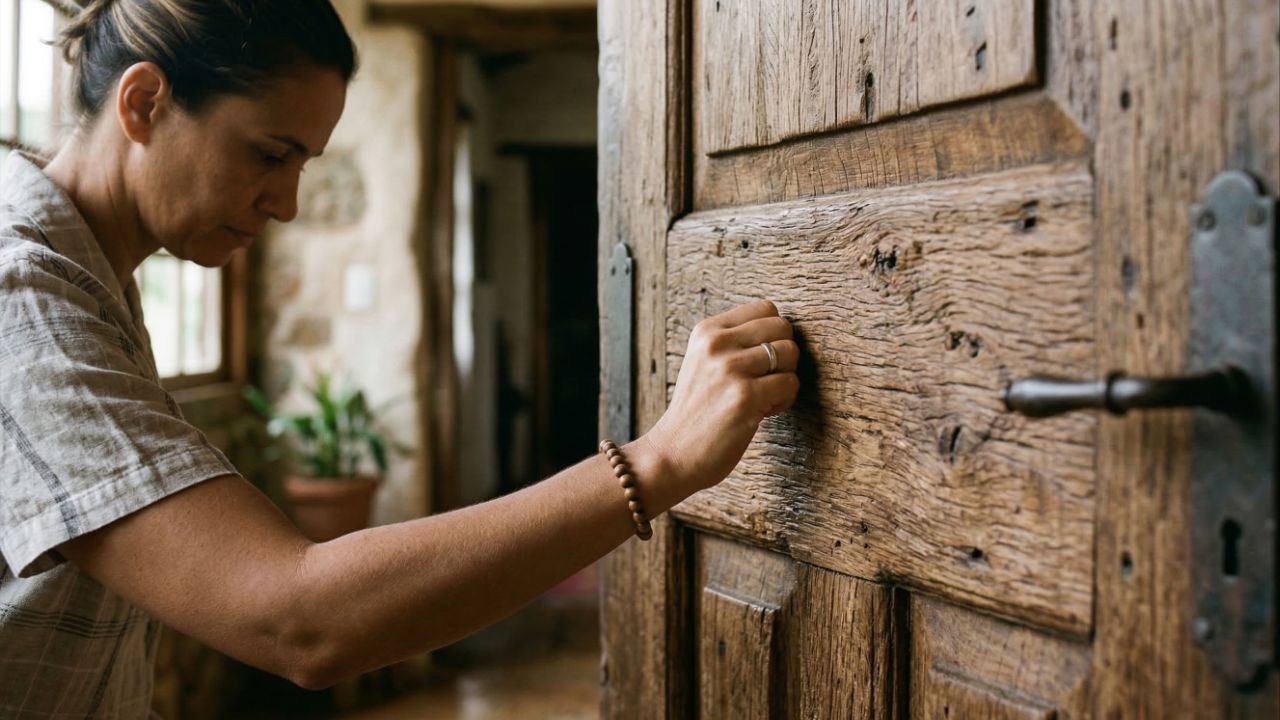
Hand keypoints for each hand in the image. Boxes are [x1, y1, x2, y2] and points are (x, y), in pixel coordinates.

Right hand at [643, 300, 799, 494]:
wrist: (673, 454)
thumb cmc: (696, 412)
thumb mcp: (703, 362)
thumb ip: (734, 342)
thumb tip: (783, 330)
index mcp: (706, 331)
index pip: (765, 308)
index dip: (773, 335)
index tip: (758, 361)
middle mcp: (716, 344)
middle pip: (783, 328)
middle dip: (784, 355)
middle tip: (765, 380)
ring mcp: (730, 369)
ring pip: (790, 354)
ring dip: (785, 379)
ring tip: (763, 397)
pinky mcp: (745, 396)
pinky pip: (790, 384)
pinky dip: (783, 400)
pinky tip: (762, 412)